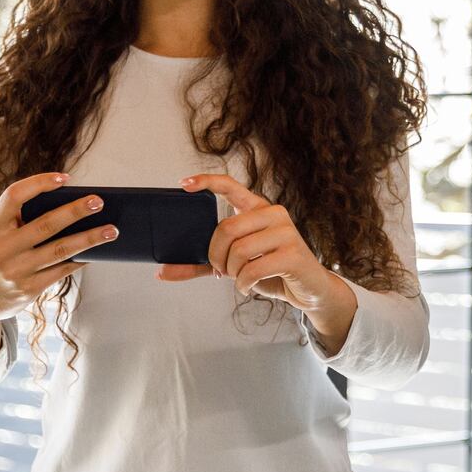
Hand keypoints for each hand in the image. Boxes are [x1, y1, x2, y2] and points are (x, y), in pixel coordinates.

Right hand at [0, 172, 116, 330]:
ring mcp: (16, 271)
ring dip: (89, 239)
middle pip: (46, 224)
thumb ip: (20, 220)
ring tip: (111, 230)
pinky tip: (94, 253)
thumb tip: (69, 208)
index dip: (40, 183)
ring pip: (60, 250)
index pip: (14, 196)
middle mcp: (1, 248)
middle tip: (99, 201)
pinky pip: (61, 271)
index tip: (65, 178)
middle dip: (76, 211)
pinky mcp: (28, 289)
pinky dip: (80, 260)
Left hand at [165, 175, 357, 344]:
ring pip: (239, 250)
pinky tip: (248, 287)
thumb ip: (202, 266)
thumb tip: (162, 273)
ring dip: (232, 272)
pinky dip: (244, 283)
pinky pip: (254, 268)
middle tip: (220, 270)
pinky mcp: (293, 254)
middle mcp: (273, 214)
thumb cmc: (270, 271)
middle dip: (216, 255)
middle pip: (226, 228)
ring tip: (239, 278)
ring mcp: (286, 232)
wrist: (308, 289)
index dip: (206, 182)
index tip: (183, 184)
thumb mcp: (234, 265)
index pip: (230, 185)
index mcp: (257, 208)